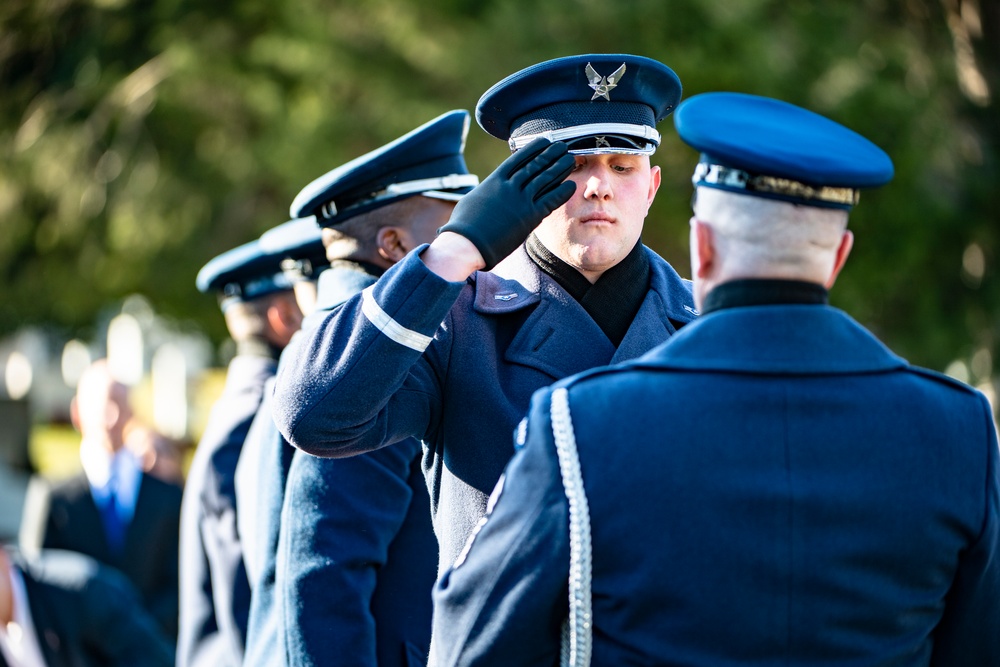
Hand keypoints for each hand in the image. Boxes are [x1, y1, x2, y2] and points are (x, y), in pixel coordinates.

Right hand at [438, 138, 575, 269]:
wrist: (467, 243)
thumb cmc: (464, 226)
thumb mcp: (472, 201)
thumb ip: (485, 194)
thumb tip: (485, 193)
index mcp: (494, 181)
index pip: (517, 159)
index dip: (533, 149)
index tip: (544, 141)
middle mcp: (509, 187)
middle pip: (534, 165)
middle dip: (550, 154)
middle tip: (562, 147)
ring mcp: (520, 201)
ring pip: (544, 179)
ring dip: (559, 168)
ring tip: (570, 159)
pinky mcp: (528, 217)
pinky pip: (550, 201)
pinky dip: (561, 192)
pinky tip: (571, 185)